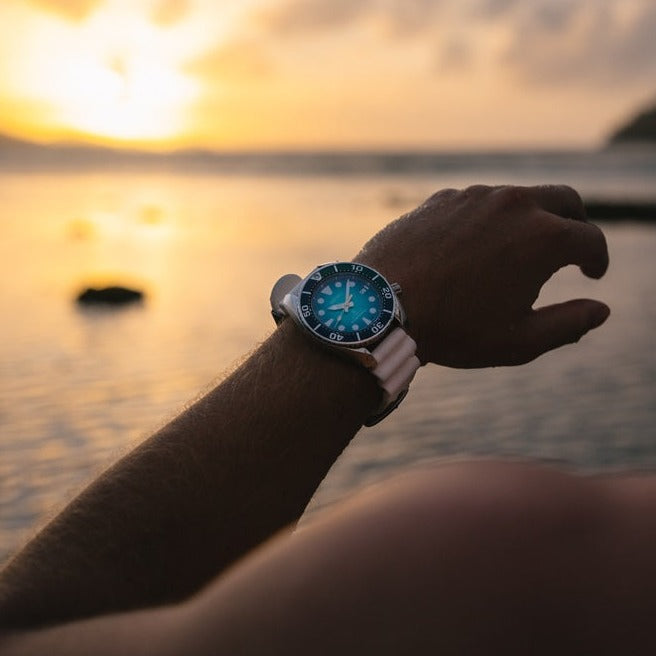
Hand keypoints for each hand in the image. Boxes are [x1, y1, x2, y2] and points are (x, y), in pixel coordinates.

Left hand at [355, 185, 608, 366]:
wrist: (379, 307)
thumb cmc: (451, 330)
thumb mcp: (518, 341)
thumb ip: (568, 325)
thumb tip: (601, 310)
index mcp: (543, 237)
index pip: (590, 239)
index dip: (597, 259)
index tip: (592, 273)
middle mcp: (514, 205)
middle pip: (565, 201)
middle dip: (576, 223)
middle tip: (571, 248)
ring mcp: (474, 196)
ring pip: (519, 197)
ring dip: (531, 219)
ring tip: (521, 249)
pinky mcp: (441, 198)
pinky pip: (478, 202)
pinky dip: (490, 219)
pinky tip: (477, 245)